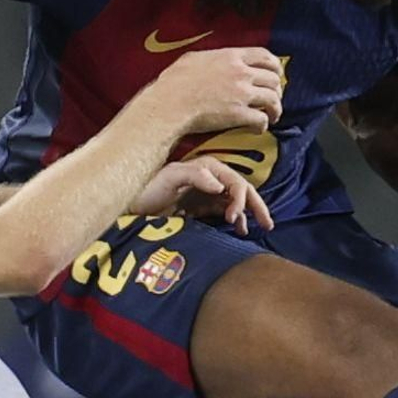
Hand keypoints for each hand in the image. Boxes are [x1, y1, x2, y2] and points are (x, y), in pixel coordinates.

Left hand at [134, 154, 272, 234]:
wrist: (130, 206)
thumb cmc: (146, 190)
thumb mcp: (169, 178)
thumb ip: (195, 176)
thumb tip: (220, 184)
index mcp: (207, 168)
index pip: (234, 182)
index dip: (240, 199)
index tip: (234, 217)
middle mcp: (210, 178)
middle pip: (241, 190)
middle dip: (256, 206)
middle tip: (268, 224)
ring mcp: (206, 193)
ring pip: (236, 202)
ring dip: (248, 214)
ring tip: (259, 228)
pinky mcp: (201, 206)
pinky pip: (224, 211)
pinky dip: (235, 220)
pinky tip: (240, 230)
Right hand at [139, 47, 283, 141]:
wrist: (169, 103)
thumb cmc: (174, 82)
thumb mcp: (193, 58)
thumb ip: (210, 57)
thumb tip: (212, 59)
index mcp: (231, 56)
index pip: (265, 56)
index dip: (275, 66)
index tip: (276, 74)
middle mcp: (240, 73)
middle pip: (273, 79)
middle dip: (277, 90)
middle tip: (273, 98)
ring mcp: (241, 94)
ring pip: (273, 99)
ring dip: (275, 109)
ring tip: (272, 116)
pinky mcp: (238, 115)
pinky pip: (261, 120)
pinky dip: (263, 125)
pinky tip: (258, 128)